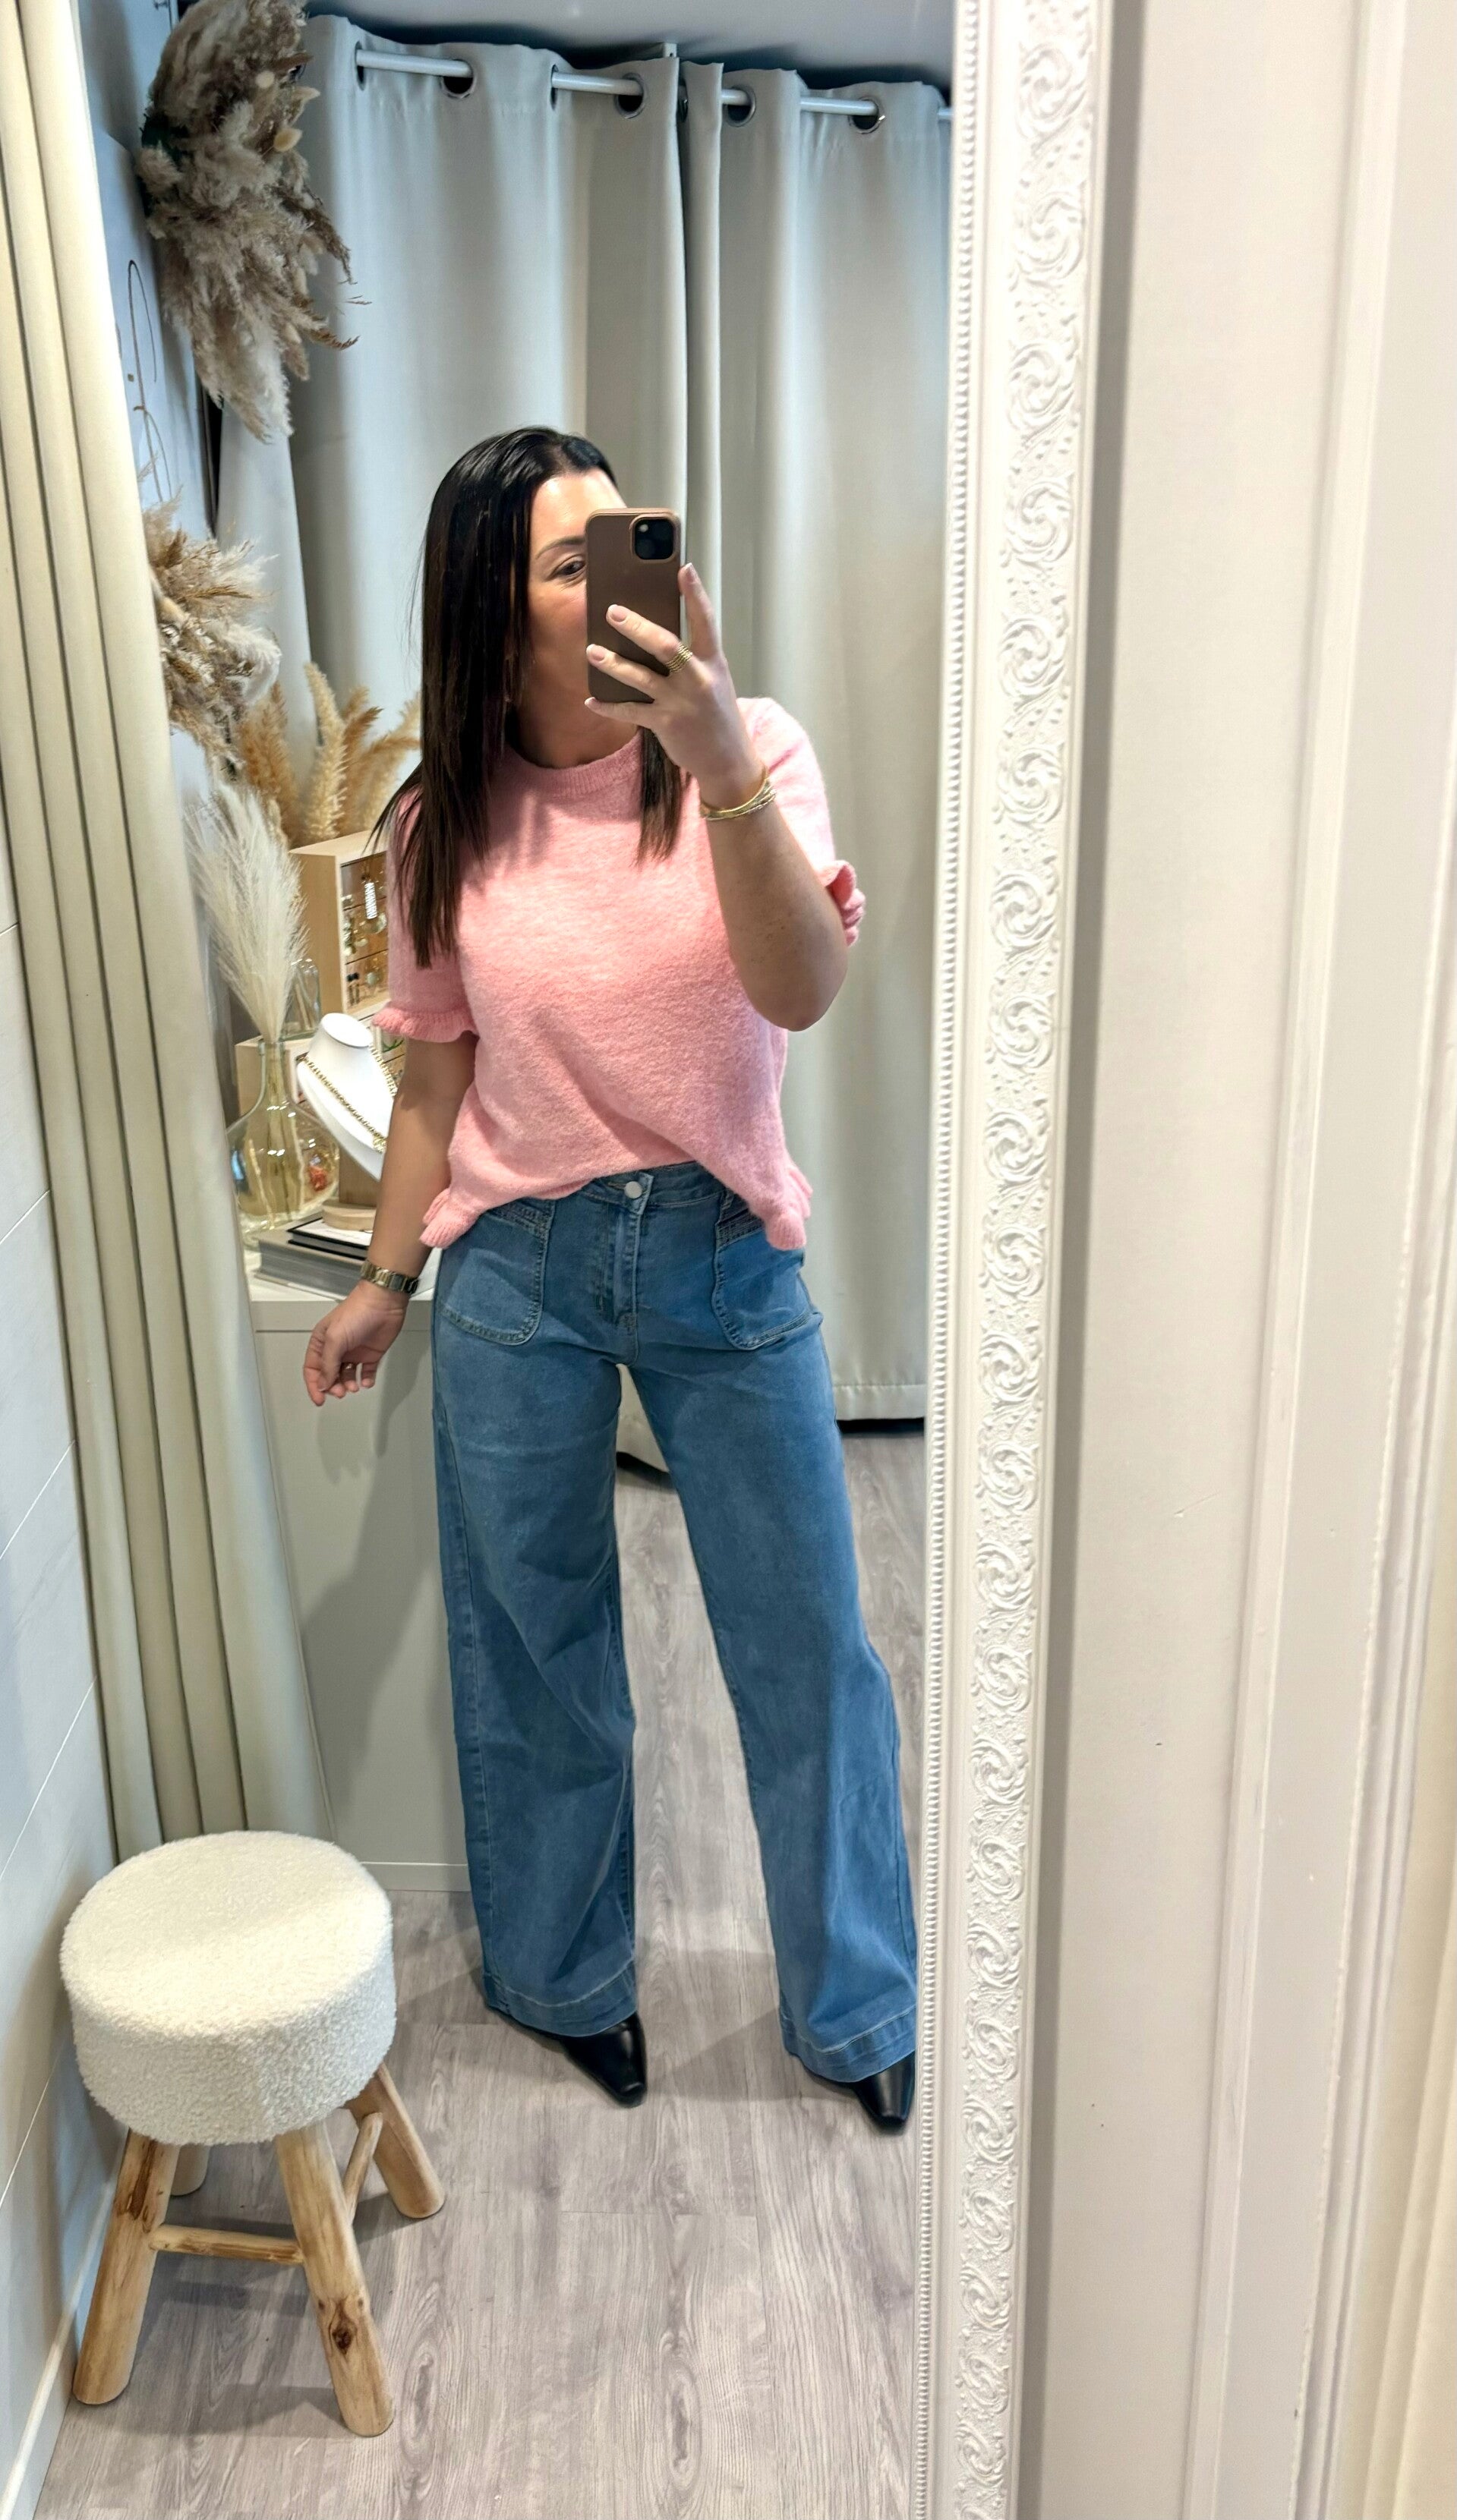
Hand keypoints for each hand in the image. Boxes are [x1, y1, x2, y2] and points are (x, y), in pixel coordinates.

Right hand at [303, 1279, 408, 1405]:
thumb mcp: (334, 1339)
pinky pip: (366, 1372)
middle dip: (333, 1387)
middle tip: (340, 1392)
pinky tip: (366, 1381)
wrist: (384, 1303)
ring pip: (346, 1376)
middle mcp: (337, 1348)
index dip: (314, 1385)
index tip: (320, 1399)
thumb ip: (328, 1364)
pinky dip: (365, 1380)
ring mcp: (354, 1351)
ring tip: (353, 1386)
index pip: (312, 1369)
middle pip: (329, 1375)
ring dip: (348, 1384)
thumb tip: (323, 1384)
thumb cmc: (357, 1312)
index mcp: (322, 1342)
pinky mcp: (371, 1354)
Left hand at [585, 562, 763, 806]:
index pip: (706, 621)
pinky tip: (590, 700)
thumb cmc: (716, 714)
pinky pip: (631, 711)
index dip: (695, 594)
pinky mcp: (665, 724)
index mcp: (713, 662)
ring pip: (641, 677)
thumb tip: (650, 636)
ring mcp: (680, 702)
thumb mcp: (713, 680)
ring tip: (592, 651)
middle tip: (612, 611)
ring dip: (613, 663)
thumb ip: (690, 658)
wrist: (728, 760)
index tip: (683, 568)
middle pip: (666, 645)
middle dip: (637, 627)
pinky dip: (609, 706)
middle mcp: (697, 679)